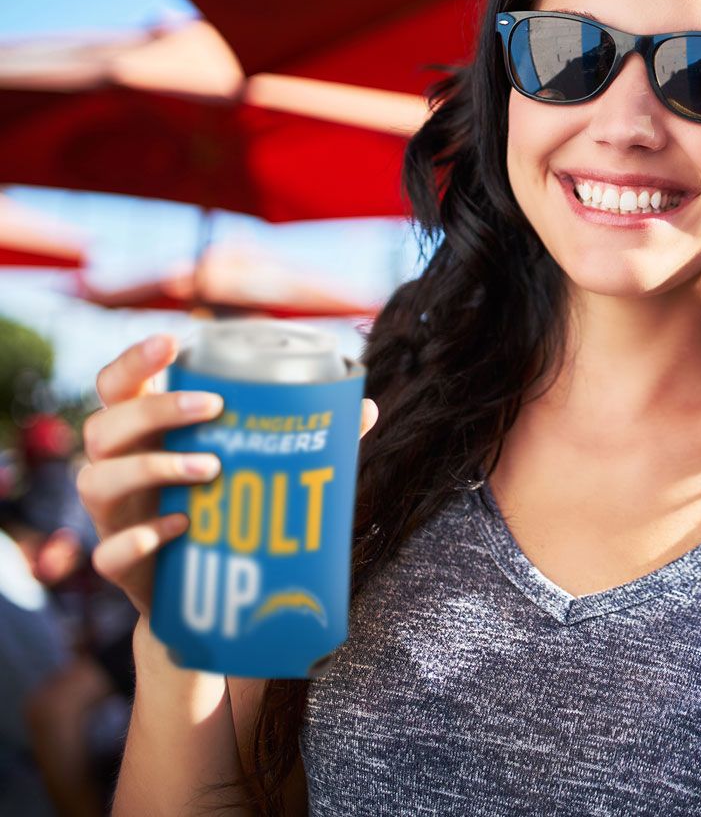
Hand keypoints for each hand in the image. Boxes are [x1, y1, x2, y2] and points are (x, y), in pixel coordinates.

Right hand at [78, 333, 378, 617]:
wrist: (209, 596)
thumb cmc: (228, 506)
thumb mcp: (257, 467)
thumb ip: (305, 437)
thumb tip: (367, 407)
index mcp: (145, 433)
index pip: (117, 385)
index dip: (133, 360)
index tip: (172, 342)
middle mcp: (117, 467)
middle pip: (103, 426)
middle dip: (155, 410)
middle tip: (214, 406)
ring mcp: (112, 518)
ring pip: (97, 482)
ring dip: (151, 468)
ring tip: (212, 468)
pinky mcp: (118, 566)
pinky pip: (109, 552)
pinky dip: (140, 538)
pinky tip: (181, 528)